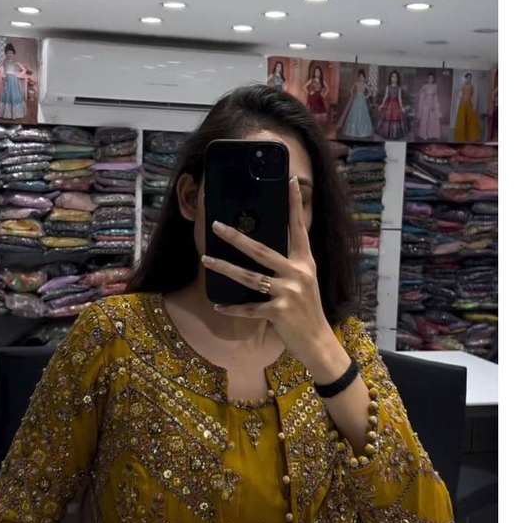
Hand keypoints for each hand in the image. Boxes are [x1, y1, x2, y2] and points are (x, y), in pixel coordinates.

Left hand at [200, 175, 339, 371]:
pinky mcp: (280, 312)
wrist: (318, 342)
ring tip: (205, 260)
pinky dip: (232, 307)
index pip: (298, 228)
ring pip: (249, 277)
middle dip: (236, 237)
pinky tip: (218, 305)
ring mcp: (289, 292)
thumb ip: (288, 265)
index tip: (288, 180)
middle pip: (261, 250)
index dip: (294, 204)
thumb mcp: (304, 281)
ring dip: (224, 268)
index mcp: (305, 262)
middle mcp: (298, 273)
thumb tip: (261, 249)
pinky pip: (249, 308)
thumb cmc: (307, 310)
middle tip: (216, 225)